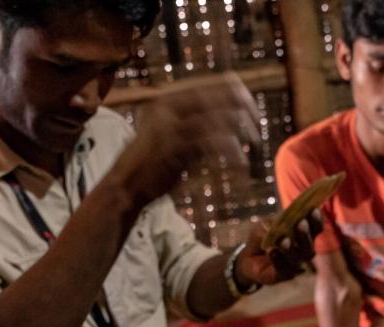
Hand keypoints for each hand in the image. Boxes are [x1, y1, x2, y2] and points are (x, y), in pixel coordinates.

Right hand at [113, 72, 260, 207]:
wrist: (126, 186)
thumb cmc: (153, 163)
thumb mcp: (172, 134)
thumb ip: (195, 122)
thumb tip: (230, 115)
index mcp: (167, 99)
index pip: (209, 85)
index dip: (235, 92)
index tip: (251, 105)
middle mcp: (167, 108)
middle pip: (216, 97)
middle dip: (243, 109)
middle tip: (257, 125)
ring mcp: (170, 126)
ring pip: (217, 119)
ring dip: (241, 130)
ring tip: (254, 143)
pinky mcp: (174, 148)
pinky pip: (212, 144)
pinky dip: (232, 153)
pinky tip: (241, 163)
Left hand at [238, 211, 323, 286]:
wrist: (249, 257)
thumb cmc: (262, 237)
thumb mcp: (265, 226)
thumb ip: (273, 224)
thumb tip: (278, 224)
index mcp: (303, 236)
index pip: (315, 229)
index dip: (316, 221)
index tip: (313, 210)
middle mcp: (303, 252)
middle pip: (310, 247)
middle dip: (306, 235)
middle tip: (301, 224)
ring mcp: (295, 265)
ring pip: (298, 259)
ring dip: (291, 249)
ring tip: (283, 240)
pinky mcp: (283, 276)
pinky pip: (284, 270)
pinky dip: (278, 260)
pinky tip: (272, 252)